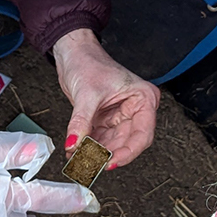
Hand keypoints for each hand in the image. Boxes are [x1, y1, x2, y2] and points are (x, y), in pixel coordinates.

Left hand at [53, 29, 160, 166]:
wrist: (73, 53)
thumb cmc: (88, 61)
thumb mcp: (87, 94)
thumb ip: (81, 123)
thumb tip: (74, 144)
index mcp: (143, 99)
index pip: (143, 135)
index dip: (128, 152)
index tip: (111, 162)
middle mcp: (135, 109)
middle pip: (128, 143)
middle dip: (108, 154)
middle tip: (91, 163)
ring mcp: (119, 116)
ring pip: (112, 145)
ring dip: (96, 154)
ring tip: (80, 159)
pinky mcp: (105, 120)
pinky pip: (100, 140)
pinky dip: (88, 148)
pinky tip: (77, 152)